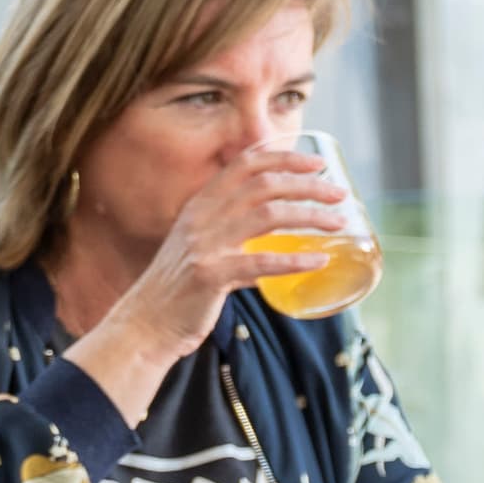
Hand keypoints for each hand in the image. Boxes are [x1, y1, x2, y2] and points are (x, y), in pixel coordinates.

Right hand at [67, 148, 353, 419]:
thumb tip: (280, 236)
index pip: (244, 164)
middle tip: (339, 195)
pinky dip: (295, 260)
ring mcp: (204, 245)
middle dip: (308, 185)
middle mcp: (201, 218)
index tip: (317, 163)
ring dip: (310, 216)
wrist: (143, 325)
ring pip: (269, 215)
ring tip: (338, 224)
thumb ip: (232, 234)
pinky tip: (319, 261)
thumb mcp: (198, 247)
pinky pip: (261, 263)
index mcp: (199, 205)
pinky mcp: (210, 275)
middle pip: (264, 185)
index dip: (284, 157)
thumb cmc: (177, 289)